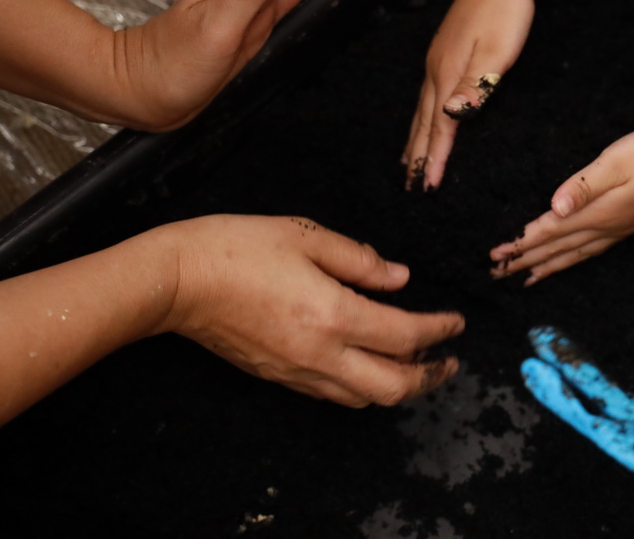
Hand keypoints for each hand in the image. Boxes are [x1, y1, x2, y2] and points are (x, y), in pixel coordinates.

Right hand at [149, 214, 464, 406]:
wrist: (176, 281)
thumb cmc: (237, 248)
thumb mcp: (306, 236)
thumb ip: (359, 259)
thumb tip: (399, 278)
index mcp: (333, 315)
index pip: (405, 335)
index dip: (439, 330)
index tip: (457, 322)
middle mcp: (320, 354)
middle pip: (392, 387)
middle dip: (428, 377)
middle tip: (449, 360)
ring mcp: (297, 371)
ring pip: (362, 398)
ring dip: (397, 386)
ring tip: (416, 364)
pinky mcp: (278, 376)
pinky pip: (333, 393)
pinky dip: (362, 385)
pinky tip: (368, 363)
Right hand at [403, 0, 533, 189]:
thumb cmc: (505, 12)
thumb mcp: (496, 51)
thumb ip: (474, 84)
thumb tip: (451, 115)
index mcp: (448, 75)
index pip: (440, 128)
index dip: (434, 159)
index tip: (427, 188)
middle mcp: (436, 71)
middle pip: (423, 123)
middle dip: (417, 157)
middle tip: (409, 187)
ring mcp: (437, 61)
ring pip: (421, 111)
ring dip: (415, 139)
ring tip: (408, 163)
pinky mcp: (444, 53)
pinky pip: (427, 96)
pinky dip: (422, 118)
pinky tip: (426, 118)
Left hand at [490, 122, 633, 284]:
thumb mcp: (615, 161)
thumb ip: (582, 186)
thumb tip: (552, 209)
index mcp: (598, 212)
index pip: (548, 232)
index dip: (519, 244)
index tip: (493, 256)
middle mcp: (607, 227)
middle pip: (557, 250)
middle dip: (525, 262)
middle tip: (495, 276)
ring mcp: (620, 228)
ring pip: (574, 254)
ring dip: (548, 266)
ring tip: (526, 279)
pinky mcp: (631, 223)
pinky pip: (592, 250)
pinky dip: (573, 259)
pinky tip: (570, 259)